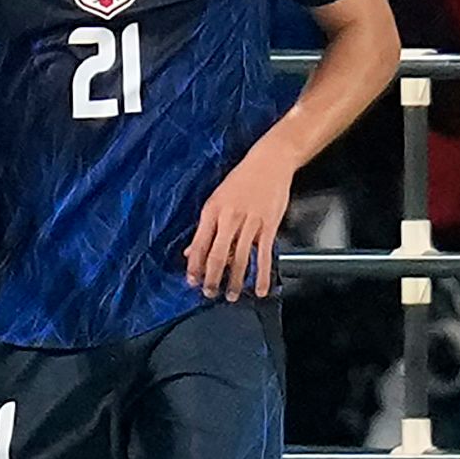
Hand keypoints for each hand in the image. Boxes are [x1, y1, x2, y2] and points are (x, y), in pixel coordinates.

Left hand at [186, 142, 294, 297]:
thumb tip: (190, 251)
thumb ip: (205, 227)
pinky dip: (262, 274)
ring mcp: (250, 223)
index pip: (198, 244)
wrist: (270, 162)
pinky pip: (264, 255)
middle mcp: (229, 218)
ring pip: (240, 258)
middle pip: (217, 255)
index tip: (191, 281)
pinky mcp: (269, 226)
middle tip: (209, 293)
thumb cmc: (241, 179)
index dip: (193, 266)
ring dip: (235, 281)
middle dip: (211, 278)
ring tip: (232, 296)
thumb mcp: (215, 199)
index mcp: (212, 211)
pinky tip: (260, 288)